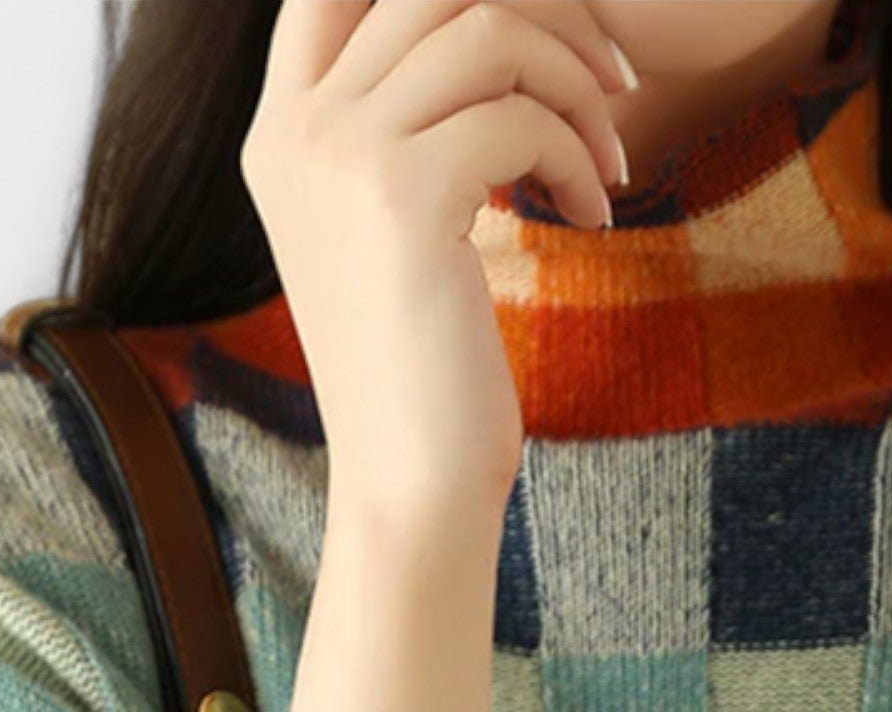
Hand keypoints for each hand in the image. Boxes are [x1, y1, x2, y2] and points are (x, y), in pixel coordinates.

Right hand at [241, 0, 636, 509]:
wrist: (411, 485)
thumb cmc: (423, 374)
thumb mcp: (394, 234)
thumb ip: (409, 132)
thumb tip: (488, 37)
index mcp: (282, 132)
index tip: (537, 32)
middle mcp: (297, 129)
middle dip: (544, 12)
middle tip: (608, 80)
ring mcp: (340, 156)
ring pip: (485, 25)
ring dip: (575, 80)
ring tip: (608, 157)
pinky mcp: (402, 197)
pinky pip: (520, 117)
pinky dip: (577, 155)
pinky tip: (592, 215)